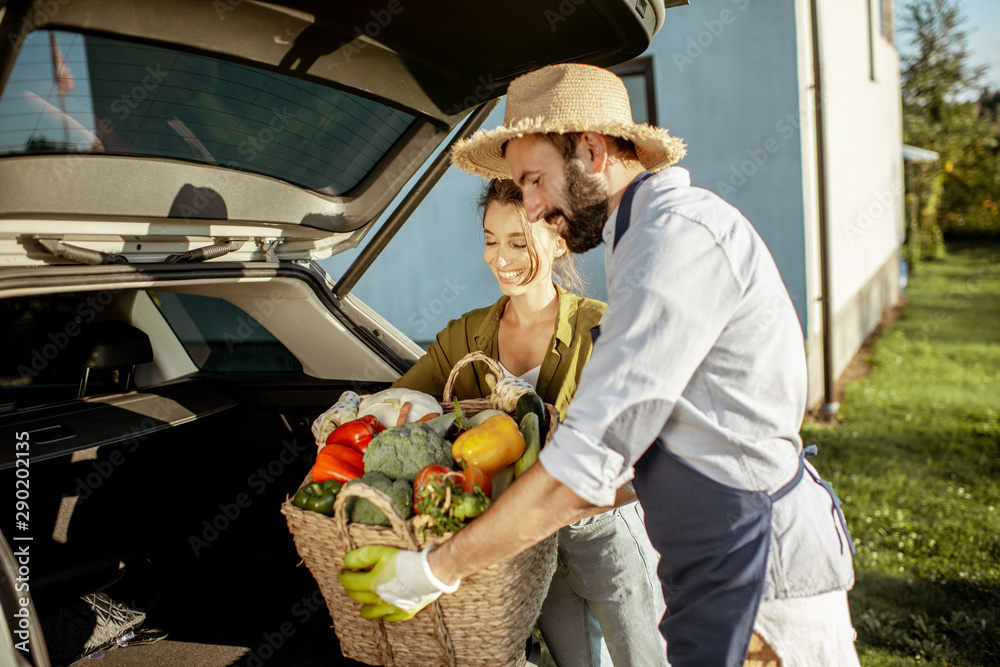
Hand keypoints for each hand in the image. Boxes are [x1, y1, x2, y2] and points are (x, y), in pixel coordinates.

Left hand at [338, 545, 459, 621]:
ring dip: (364, 606)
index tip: (343, 572)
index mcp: (371, 584)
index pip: (350, 582)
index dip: (344, 576)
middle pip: (357, 597)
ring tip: (364, 600)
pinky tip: (383, 607)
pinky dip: (382, 613)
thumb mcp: (381, 551)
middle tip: (351, 582)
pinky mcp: (404, 613)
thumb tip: (346, 562)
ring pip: (369, 612)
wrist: (431, 573)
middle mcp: (379, 599)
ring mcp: (391, 608)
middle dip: (351, 588)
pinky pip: (388, 617)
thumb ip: (361, 556)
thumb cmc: (406, 561)